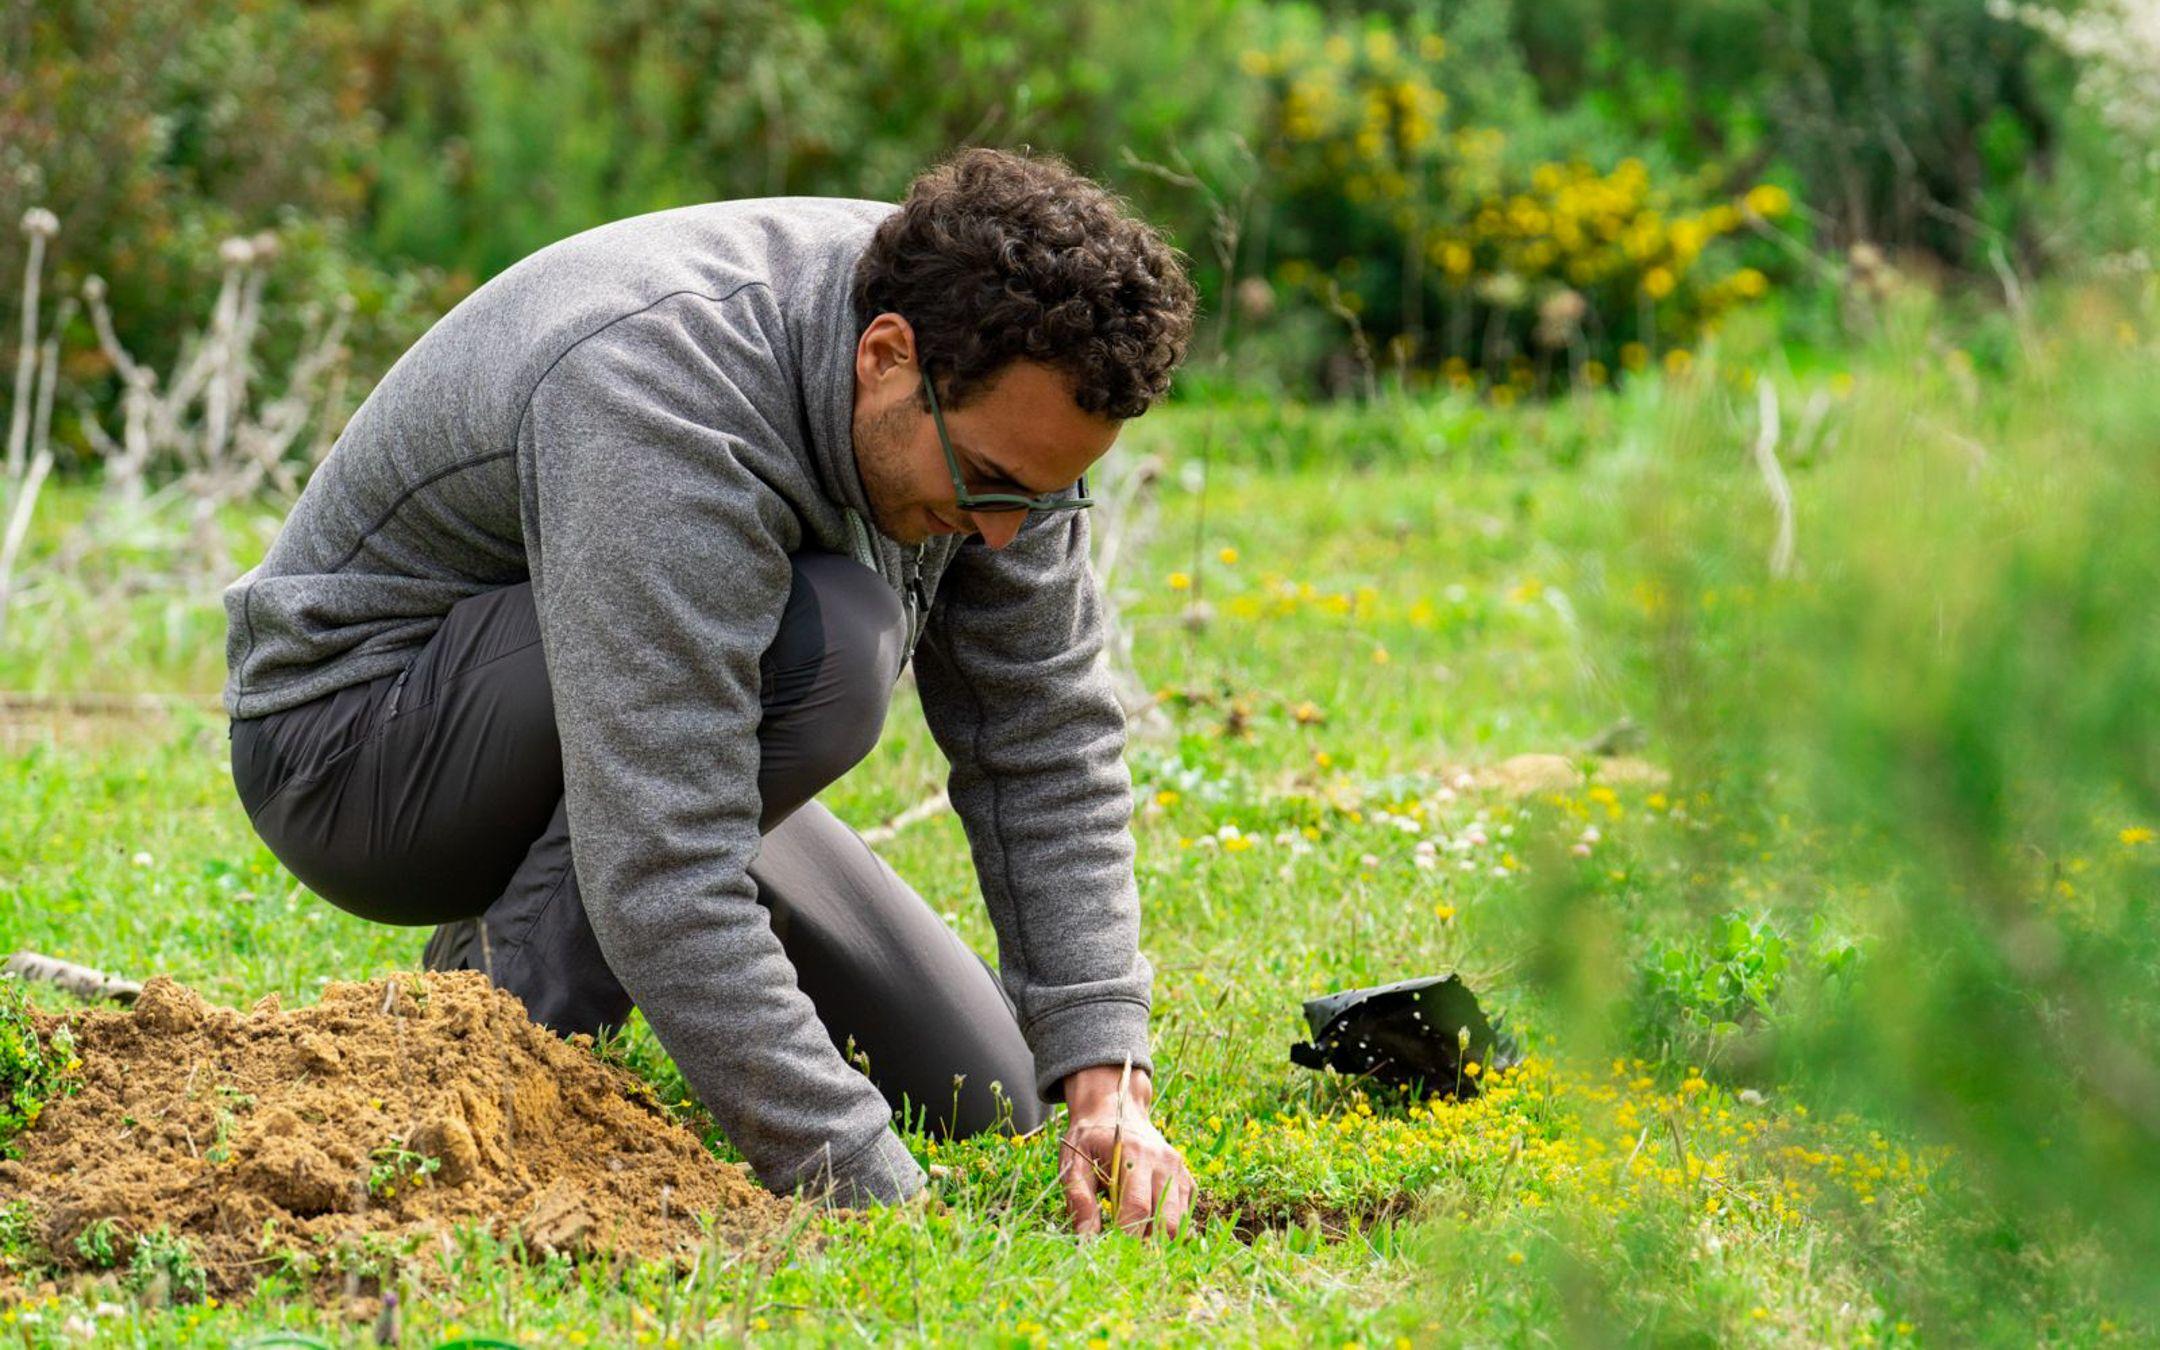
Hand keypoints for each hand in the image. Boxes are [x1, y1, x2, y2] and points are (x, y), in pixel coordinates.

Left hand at [1055, 1063, 1195, 1238]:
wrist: (1114, 1107)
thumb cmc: (1089, 1138)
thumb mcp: (1073, 1161)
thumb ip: (1079, 1199)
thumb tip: (1086, 1239)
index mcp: (1133, 1154)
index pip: (1137, 1206)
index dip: (1126, 1236)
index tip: (1112, 1252)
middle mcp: (1163, 1161)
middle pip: (1166, 1219)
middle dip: (1146, 1242)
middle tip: (1123, 1249)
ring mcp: (1178, 1168)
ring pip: (1179, 1220)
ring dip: (1158, 1235)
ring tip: (1133, 1232)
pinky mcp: (1186, 1176)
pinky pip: (1186, 1212)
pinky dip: (1169, 1224)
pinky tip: (1147, 1218)